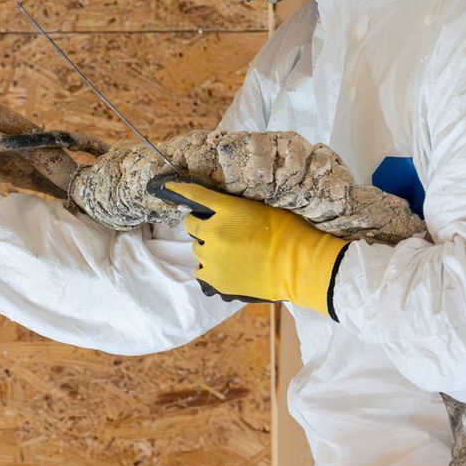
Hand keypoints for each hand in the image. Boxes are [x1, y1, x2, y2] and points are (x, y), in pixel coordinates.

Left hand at [159, 178, 349, 316]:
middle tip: (226, 233)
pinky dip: (211, 268)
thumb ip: (233, 208)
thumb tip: (216, 209)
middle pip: (192, 226)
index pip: (194, 195)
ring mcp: (211, 257)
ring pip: (197, 249)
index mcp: (226, 210)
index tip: (166, 186)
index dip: (178, 190)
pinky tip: (229, 268)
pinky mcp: (215, 279)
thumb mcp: (261, 208)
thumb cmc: (288, 231)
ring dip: (209, 248)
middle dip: (204, 227)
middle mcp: (212, 232)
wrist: (299, 266)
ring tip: (232, 254)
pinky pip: (201, 271)